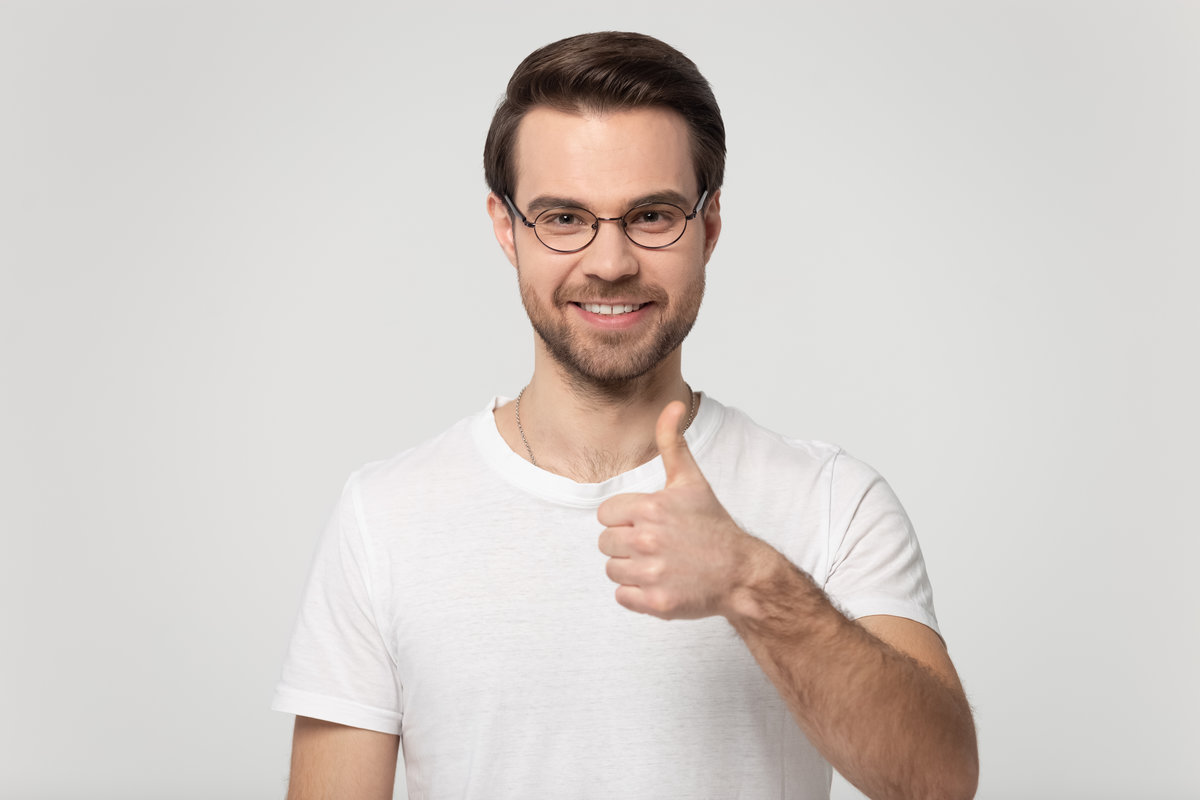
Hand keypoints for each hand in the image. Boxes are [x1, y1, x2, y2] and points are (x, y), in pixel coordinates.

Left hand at [597, 400, 764, 619]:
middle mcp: (648, 540)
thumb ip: (672, 442)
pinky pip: (622, 596)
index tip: (649, 522)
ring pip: (612, 570)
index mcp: (650, 508)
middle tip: (657, 545)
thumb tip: (673, 403)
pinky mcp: (656, 603)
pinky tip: (660, 583)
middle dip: (626, 544)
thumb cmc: (712, 525)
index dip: (624, 518)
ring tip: (659, 563)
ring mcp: (652, 573)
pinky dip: (637, 594)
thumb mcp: (691, 481)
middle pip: (605, 543)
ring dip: (631, 569)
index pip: (605, 515)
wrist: (741, 572)